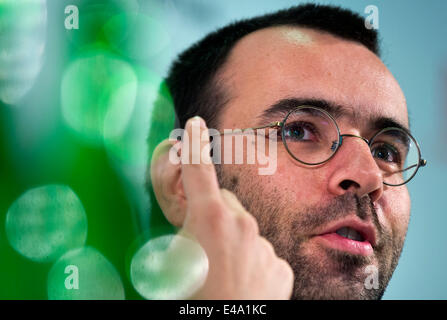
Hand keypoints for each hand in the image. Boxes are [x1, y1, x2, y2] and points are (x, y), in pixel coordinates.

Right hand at [179, 116, 293, 299]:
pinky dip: (252, 263)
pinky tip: (243, 285)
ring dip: (233, 243)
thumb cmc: (191, 296)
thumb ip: (180, 235)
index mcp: (208, 218)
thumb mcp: (169, 265)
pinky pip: (263, 254)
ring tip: (222, 274)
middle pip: (224, 206)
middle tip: (202, 249)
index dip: (194, 145)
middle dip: (213, 218)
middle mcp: (241, 224)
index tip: (197, 125)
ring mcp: (265, 245)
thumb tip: (184, 232)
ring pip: (245, 231)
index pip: (198, 171)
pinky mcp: (281, 266)